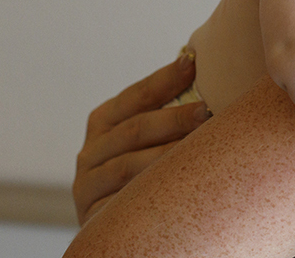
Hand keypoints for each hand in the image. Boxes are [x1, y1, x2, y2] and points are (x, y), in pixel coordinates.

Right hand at [72, 52, 210, 224]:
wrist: (123, 231)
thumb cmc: (147, 173)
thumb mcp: (149, 139)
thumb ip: (168, 110)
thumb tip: (203, 67)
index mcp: (104, 122)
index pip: (136, 96)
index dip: (164, 79)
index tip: (192, 62)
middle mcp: (91, 151)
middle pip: (135, 129)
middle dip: (173, 118)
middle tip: (206, 111)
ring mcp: (88, 184)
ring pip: (128, 166)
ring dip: (165, 155)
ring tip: (199, 148)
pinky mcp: (91, 216)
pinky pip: (122, 202)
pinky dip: (148, 192)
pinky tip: (175, 187)